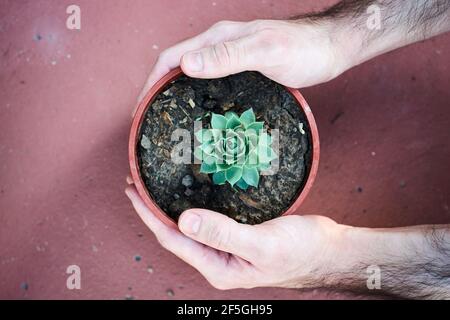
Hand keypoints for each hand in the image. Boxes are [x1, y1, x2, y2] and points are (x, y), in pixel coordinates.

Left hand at [125, 184, 345, 288]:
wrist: (327, 250)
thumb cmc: (300, 251)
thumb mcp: (261, 243)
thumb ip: (222, 232)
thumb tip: (183, 219)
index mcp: (217, 266)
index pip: (172, 238)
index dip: (148, 215)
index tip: (132, 190)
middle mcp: (217, 258)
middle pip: (176, 232)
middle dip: (153, 209)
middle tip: (137, 182)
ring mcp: (227, 247)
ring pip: (191, 224)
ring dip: (171, 205)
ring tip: (156, 184)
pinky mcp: (237, 233)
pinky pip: (208, 217)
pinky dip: (194, 202)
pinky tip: (192, 189)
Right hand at [137, 19, 347, 102]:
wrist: (328, 49)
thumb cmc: (301, 49)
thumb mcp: (263, 50)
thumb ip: (226, 55)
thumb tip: (185, 65)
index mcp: (217, 39)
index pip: (171, 58)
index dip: (150, 83)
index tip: (140, 109)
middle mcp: (219, 48)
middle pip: (177, 69)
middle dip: (158, 93)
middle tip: (151, 123)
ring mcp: (230, 60)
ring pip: (193, 79)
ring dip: (178, 98)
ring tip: (171, 124)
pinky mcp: (242, 72)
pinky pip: (211, 86)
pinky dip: (199, 100)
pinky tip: (203, 118)